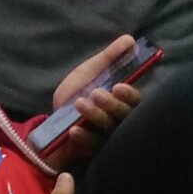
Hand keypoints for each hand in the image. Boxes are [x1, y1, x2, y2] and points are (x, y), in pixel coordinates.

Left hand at [48, 36, 145, 162]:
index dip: (131, 95)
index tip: (118, 87)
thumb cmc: (76, 93)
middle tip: (96, 93)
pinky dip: (85, 137)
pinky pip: (94, 147)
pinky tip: (74, 129)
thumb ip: (110, 57)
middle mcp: (122, 123)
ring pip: (111, 131)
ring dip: (97, 116)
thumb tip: (130, 39)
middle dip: (112, 105)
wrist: (53, 122)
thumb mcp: (91, 71)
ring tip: (80, 103)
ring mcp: (110, 140)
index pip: (138, 102)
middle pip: (127, 118)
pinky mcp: (96, 154)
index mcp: (124, 102)